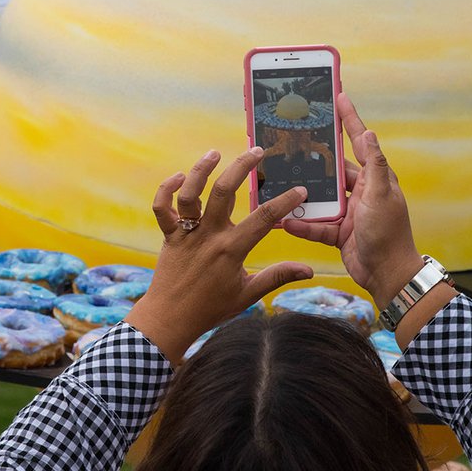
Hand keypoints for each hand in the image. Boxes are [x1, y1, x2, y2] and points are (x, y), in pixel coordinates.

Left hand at [125, 147, 313, 362]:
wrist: (170, 319)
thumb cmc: (210, 309)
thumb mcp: (248, 295)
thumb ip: (277, 277)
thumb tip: (308, 270)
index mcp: (231, 249)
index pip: (264, 219)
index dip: (285, 202)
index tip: (300, 190)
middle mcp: (208, 236)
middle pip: (225, 192)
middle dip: (242, 167)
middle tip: (257, 151)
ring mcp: (186, 234)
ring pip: (190, 194)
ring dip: (201, 170)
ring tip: (215, 153)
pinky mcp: (168, 236)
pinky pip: (162, 208)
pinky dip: (166, 190)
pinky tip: (179, 177)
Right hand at [282, 92, 422, 303]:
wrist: (388, 276)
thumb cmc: (389, 234)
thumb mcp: (381, 196)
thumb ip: (375, 165)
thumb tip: (369, 132)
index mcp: (374, 179)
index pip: (360, 142)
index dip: (349, 119)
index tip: (339, 97)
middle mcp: (361, 192)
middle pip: (332, 169)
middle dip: (313, 159)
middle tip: (292, 142)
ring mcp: (348, 212)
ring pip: (319, 198)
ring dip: (302, 196)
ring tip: (280, 185)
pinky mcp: (338, 232)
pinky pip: (315, 225)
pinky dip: (302, 225)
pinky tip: (285, 223)